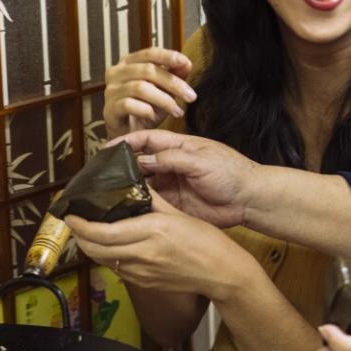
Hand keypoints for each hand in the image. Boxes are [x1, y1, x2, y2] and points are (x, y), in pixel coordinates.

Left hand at [66, 189, 246, 300]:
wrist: (222, 273)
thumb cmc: (207, 242)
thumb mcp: (178, 213)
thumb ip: (151, 200)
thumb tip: (132, 184)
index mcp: (151, 231)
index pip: (103, 231)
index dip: (81, 225)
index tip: (71, 215)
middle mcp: (143, 254)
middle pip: (95, 249)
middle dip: (79, 237)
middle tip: (74, 223)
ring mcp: (142, 272)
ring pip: (103, 261)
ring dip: (91, 248)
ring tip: (87, 234)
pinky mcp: (145, 283)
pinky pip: (118, 270)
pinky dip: (108, 258)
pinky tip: (111, 248)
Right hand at [103, 48, 195, 137]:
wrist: (130, 135)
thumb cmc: (146, 109)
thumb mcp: (164, 91)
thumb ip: (174, 75)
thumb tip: (187, 63)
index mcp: (130, 63)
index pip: (150, 53)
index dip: (168, 56)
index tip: (186, 63)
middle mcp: (116, 72)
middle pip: (147, 70)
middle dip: (173, 83)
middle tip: (191, 96)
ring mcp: (111, 90)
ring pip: (140, 87)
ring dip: (163, 100)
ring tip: (177, 111)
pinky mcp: (109, 109)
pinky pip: (128, 104)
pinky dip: (145, 110)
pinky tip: (154, 116)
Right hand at [114, 130, 253, 228]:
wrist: (250, 199)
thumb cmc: (232, 172)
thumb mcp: (201, 160)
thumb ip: (171, 158)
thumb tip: (142, 160)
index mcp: (178, 146)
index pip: (145, 139)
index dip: (125, 142)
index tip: (106, 149)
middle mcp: (171, 165)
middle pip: (140, 163)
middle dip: (121, 167)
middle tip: (100, 176)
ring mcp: (171, 185)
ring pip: (143, 185)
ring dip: (127, 188)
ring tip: (107, 194)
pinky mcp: (174, 206)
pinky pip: (152, 204)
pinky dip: (139, 206)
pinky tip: (125, 210)